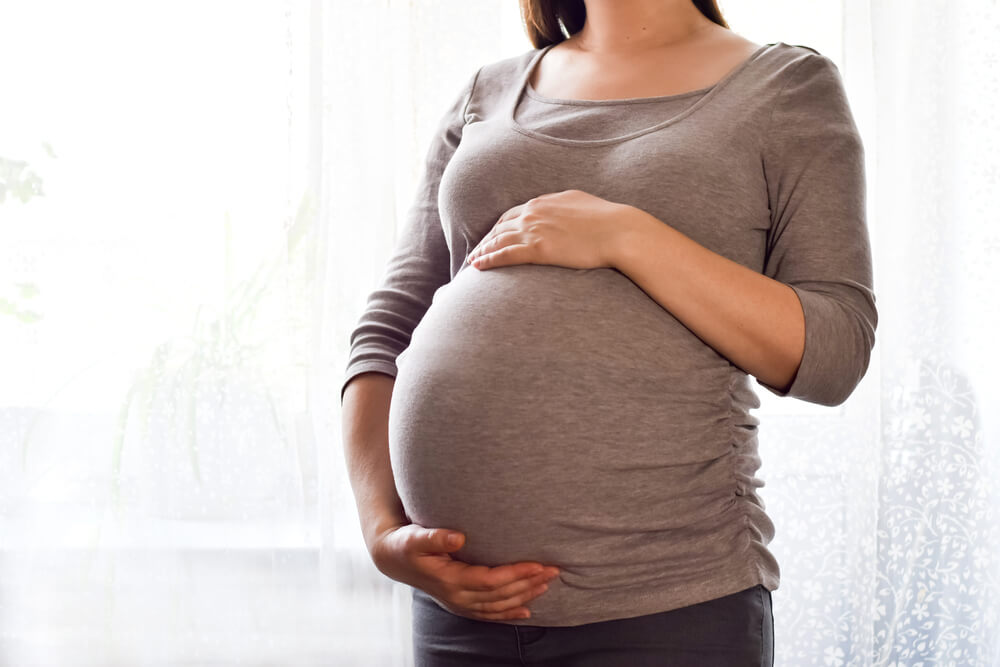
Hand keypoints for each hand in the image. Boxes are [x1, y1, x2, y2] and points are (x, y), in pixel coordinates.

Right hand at [370, 522, 560, 620]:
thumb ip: (435, 536)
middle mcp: (457, 597)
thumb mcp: (415, 537)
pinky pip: (489, 613)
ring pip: (499, 605)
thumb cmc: (406, 543)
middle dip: (529, 583)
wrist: (393, 559)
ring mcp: (459, 603)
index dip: (517, 574)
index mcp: (451, 581)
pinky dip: (509, 613)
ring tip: (547, 583)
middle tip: (554, 569)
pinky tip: (526, 611)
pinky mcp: (460, 603)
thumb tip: (458, 536)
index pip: (492, 581)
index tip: (538, 564)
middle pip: (501, 595)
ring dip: (525, 595)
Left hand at [466, 189, 627, 270]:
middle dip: (486, 239)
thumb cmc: (608, 220)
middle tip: (477, 251)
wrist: (619, 231)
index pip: (512, 214)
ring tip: (472, 261)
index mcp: (544, 201)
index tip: (492, 236)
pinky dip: (488, 260)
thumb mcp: (581, 204)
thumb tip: (562, 212)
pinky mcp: (537, 249)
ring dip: (482, 251)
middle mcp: (533, 212)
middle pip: (500, 226)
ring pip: (498, 240)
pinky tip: (477, 266)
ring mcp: (534, 230)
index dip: (499, 226)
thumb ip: (564, 207)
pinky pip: (504, 255)